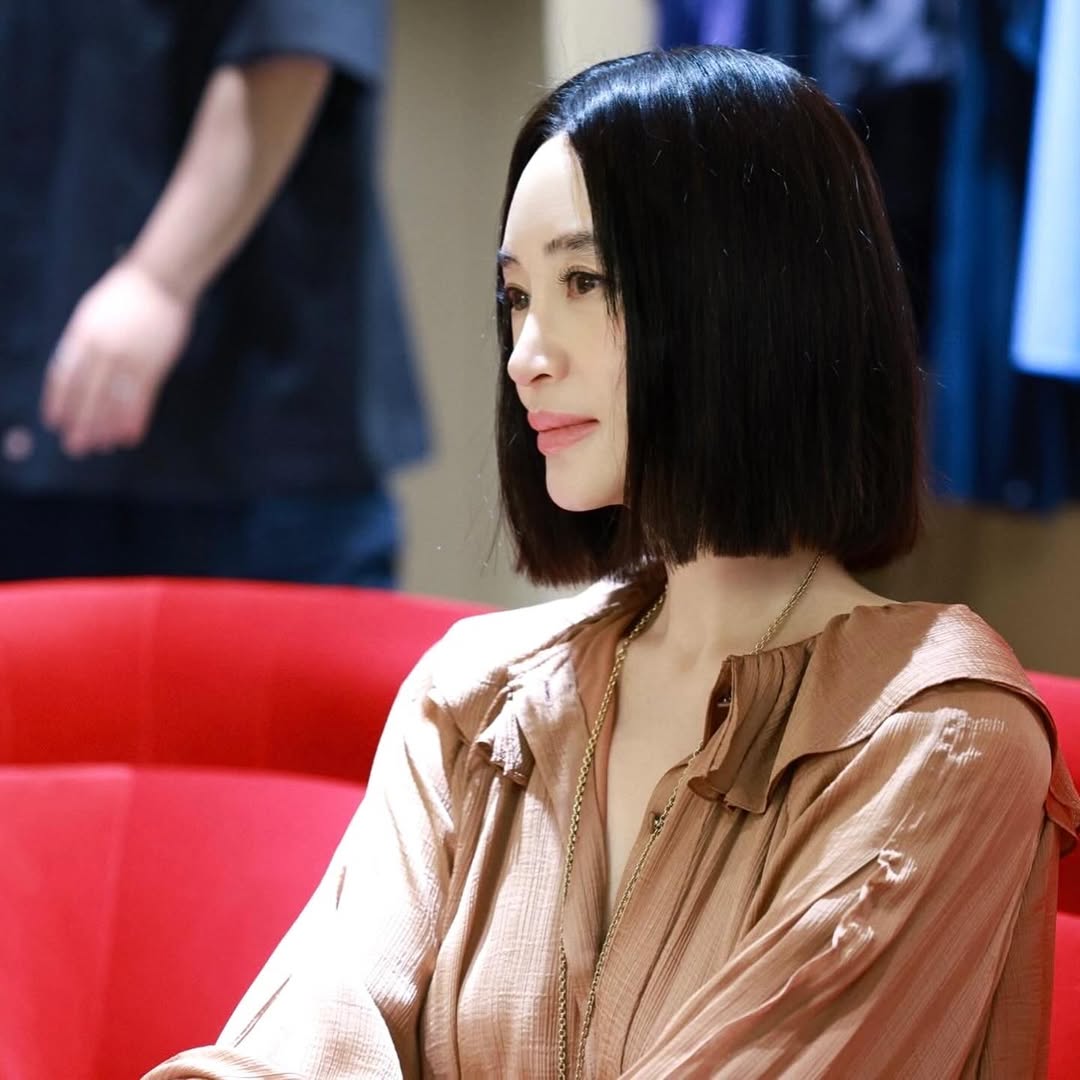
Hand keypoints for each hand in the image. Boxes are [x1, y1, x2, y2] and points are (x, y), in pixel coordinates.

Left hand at [41, 258, 193, 456]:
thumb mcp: (92, 313)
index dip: (58, 402)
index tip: (54, 422)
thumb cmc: (126, 294)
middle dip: (80, 423)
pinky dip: (134, 419)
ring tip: (103, 447)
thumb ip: (83, 342)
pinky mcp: (153, 364)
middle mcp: (101, 350)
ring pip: (113, 401)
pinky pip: (140, 399)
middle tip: (75, 447)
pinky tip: (130, 436)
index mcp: (82, 335)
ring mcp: (128, 358)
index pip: (63, 375)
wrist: (160, 279)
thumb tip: (73, 372)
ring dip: (107, 428)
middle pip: (87, 395)